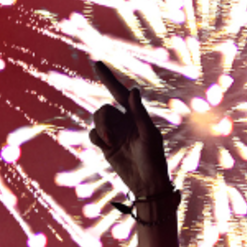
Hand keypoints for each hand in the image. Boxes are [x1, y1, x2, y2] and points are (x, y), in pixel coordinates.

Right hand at [89, 61, 170, 198]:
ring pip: (97, 120)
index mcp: (135, 115)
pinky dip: (97, 138)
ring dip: (101, 129)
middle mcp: (123, 122)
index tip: (96, 63)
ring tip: (109, 143)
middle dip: (103, 119)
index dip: (108, 78)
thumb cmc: (153, 158)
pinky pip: (93, 134)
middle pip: (103, 109)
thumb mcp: (149, 135)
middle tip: (109, 137)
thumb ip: (139, 113)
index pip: (119, 93)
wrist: (146, 183)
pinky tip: (106, 146)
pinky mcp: (105, 146)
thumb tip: (132, 90)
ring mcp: (113, 133)